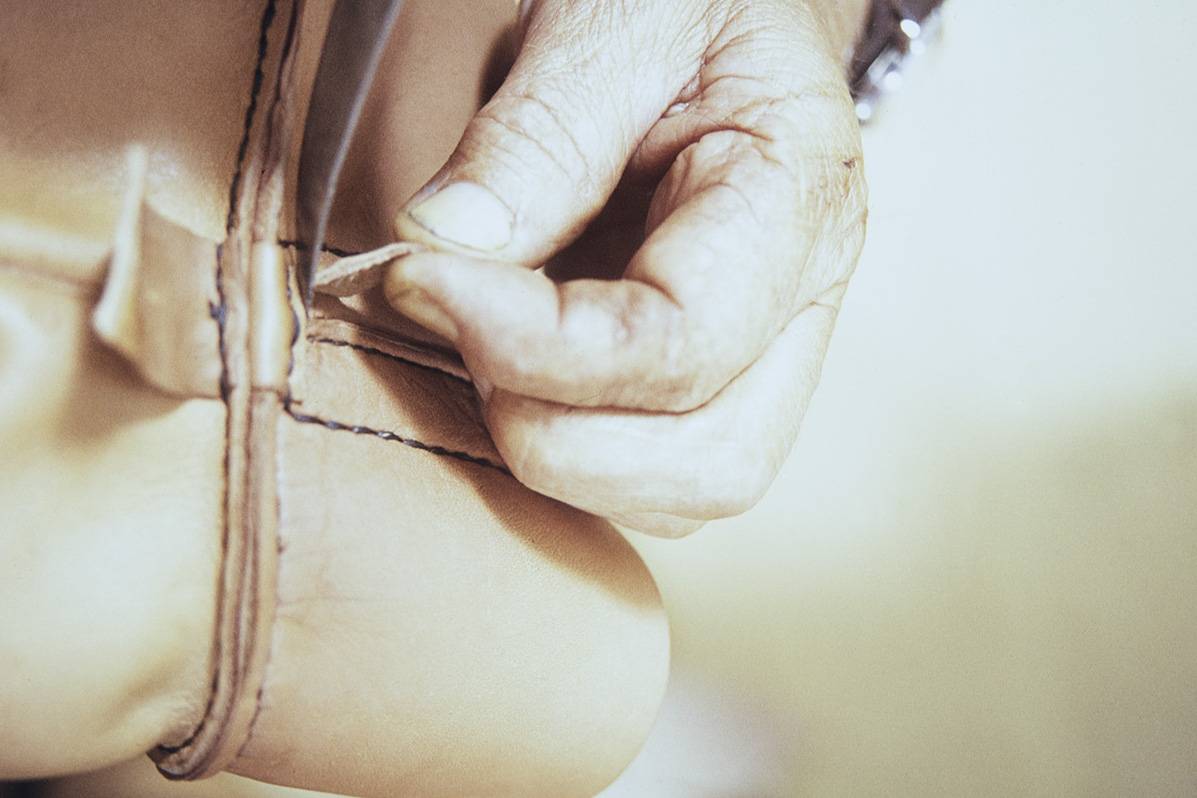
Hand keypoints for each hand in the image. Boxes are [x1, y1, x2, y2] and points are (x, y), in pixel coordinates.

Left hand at [384, 0, 867, 536]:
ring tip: (481, 346)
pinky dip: (565, 448)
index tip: (417, 278)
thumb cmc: (684, 0)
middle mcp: (799, 304)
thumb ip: (533, 137)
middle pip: (710, 463)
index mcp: (797, 202)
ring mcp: (763, 353)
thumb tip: (437, 251)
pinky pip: (647, 472)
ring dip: (558, 453)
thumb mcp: (613, 20)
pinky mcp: (712, 377)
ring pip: (683, 491)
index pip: (682, 344)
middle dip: (554, 432)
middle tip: (454, 324)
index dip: (535, 344)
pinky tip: (506, 369)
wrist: (728, 10)